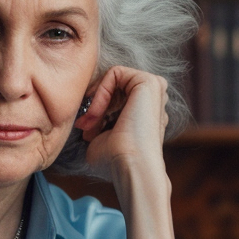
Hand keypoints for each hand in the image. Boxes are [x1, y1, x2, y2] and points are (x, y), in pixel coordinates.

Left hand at [75, 66, 169, 183]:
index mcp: (146, 112)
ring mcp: (154, 89)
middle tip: (84, 125)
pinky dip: (101, 91)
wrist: (131, 165)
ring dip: (96, 100)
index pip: (113, 97)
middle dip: (94, 105)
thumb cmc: (115, 159)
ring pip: (112, 80)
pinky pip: (115, 73)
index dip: (96, 110)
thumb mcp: (102, 136)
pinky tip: (97, 112)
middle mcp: (153, 99)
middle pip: (112, 87)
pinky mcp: (149, 81)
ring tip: (90, 123)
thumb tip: (84, 118)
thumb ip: (98, 121)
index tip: (85, 128)